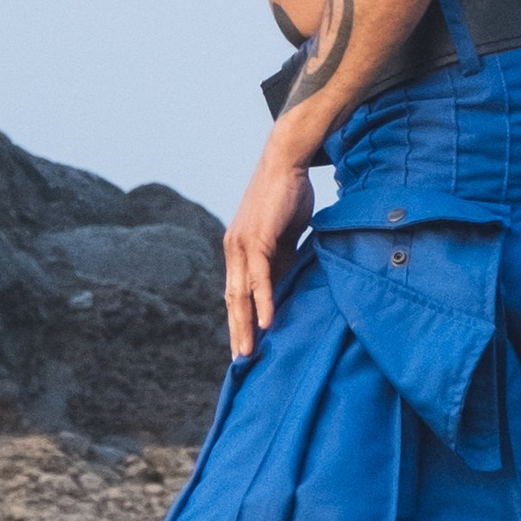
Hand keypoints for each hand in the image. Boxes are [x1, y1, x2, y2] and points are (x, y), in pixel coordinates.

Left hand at [223, 141, 313, 359]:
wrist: (285, 160)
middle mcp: (234, 249)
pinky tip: (266, 322)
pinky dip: (263, 301)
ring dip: (245, 324)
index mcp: (239, 249)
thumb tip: (285, 285)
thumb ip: (282, 260)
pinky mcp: (257, 239)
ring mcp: (242, 244)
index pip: (236, 292)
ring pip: (241, 293)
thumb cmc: (287, 194)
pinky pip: (259, 277)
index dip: (239, 318)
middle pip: (232, 299)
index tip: (244, 342)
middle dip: (236, 330)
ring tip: (249, 351)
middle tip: (241, 359)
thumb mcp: (285, 236)